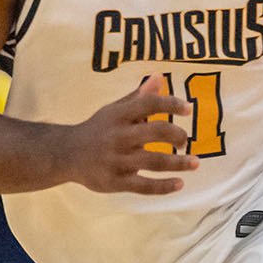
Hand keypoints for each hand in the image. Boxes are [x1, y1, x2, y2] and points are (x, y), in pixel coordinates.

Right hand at [60, 78, 201, 194]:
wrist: (67, 154)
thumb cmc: (98, 129)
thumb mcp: (115, 109)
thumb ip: (139, 96)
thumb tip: (160, 76)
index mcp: (119, 115)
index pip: (149, 104)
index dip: (171, 104)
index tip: (188, 108)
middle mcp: (118, 136)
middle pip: (156, 132)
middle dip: (177, 135)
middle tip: (185, 140)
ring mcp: (117, 160)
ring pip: (154, 161)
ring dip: (179, 163)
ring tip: (195, 163)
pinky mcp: (115, 182)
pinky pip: (144, 186)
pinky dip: (164, 186)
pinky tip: (180, 183)